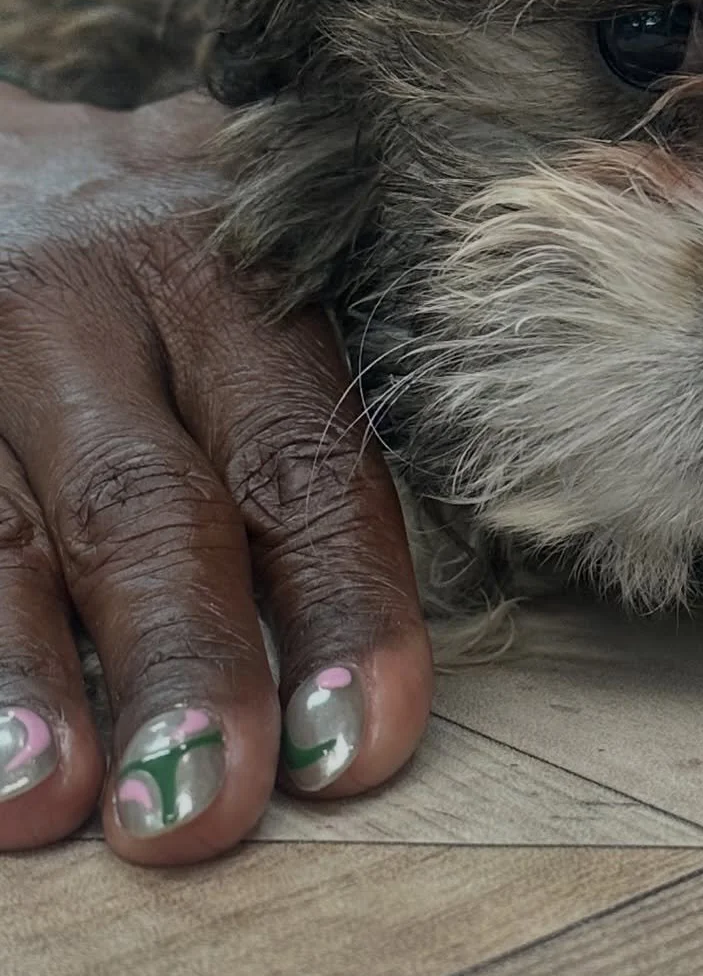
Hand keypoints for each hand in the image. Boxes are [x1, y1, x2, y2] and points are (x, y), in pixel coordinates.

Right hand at [0, 85, 430, 863]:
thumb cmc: (164, 251)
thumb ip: (313, 398)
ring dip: (30, 674)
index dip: (340, 604)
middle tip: (210, 809)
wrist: (2, 165)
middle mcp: (94, 295)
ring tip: (54, 804)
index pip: (304, 452)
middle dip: (186, 658)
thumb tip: (390, 621)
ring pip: (2, 525)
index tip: (360, 744)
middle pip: (148, 498)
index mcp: (233, 272)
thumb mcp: (256, 269)